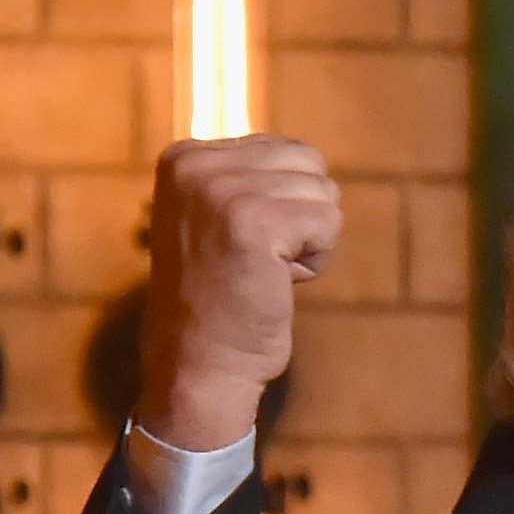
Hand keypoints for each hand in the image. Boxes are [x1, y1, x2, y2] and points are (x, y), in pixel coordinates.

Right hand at [135, 135, 341, 452]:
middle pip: (308, 163)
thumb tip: (305, 156)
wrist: (198, 364)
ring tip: (265, 273)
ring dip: (309, 242)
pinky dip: (316, 260)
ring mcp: (222, 190)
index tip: (242, 245)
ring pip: (324, 192)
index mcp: (184, 156)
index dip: (281, 206)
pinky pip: (328, 222)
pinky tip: (278, 282)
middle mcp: (196, 164)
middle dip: (302, 219)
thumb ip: (248, 180)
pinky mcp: (254, 221)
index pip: (282, 150)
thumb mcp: (217, 220)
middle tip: (260, 262)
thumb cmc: (220, 301)